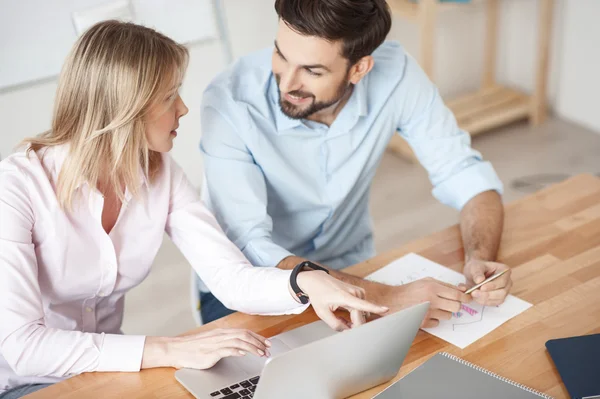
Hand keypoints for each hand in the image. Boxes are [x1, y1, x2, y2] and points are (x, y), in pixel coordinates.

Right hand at [142, 328, 270, 369]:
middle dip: (259, 342)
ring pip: (239, 341)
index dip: (257, 337)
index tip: (267, 343)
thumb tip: (240, 347)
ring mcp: (216, 342)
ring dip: (253, 347)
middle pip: (245, 335)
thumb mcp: (212, 342)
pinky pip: (227, 349)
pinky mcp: (211, 351)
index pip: (244, 332)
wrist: (176, 349)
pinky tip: (244, 353)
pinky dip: (238, 350)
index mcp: (222, 332)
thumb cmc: (193, 347)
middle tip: (268, 349)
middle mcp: (221, 335)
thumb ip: (225, 343)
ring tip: (261, 353)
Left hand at [296, 271, 388, 330]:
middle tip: (339, 323)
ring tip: (339, 315)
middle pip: (361, 317)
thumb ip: (335, 324)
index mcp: (345, 297)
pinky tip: (345, 311)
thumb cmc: (319, 295)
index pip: (362, 305)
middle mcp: (354, 293)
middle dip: (352, 325)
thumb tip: (348, 331)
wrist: (318, 280)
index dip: (375, 308)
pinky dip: (354, 313)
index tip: (386, 309)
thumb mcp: (322, 313)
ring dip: (352, 319)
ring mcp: (358, 291)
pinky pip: (361, 309)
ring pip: (361, 314)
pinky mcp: (360, 292)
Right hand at [380, 278, 471, 327]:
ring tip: (434, 307)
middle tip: (450, 303)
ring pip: (448, 316)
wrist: (392, 301)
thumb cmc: (410, 290)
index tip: (469, 298)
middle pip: (456, 307)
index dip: (466, 297)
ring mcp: (427, 313)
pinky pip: (438, 323)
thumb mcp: (427, 282)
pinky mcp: (424, 322)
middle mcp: (431, 300)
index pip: (457, 294)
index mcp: (432, 287)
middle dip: (456, 306)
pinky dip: (435, 319)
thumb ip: (445, 285)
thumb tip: (462, 289)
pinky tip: (427, 314)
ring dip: (444, 312)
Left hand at [461, 259, 511, 305]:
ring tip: (473, 295)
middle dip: (488, 294)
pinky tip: (476, 298)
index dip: (493, 286)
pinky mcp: (499, 298)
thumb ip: (477, 273)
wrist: (474, 274)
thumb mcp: (474, 267)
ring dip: (485, 299)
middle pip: (502, 292)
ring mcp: (504, 291)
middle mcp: (507, 282)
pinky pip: (494, 303)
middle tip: (474, 293)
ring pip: (499, 299)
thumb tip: (479, 280)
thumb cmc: (477, 268)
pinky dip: (484, 302)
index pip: (502, 281)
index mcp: (504, 270)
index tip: (482, 288)